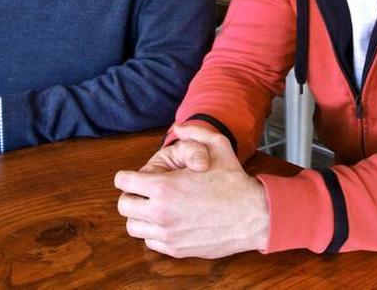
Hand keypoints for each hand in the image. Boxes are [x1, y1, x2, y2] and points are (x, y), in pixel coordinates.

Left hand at [115, 124, 269, 258]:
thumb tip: (177, 127)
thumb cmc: (235, 181)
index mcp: (164, 187)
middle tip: (146, 191)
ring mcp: (167, 233)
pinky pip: (150, 241)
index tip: (137, 176)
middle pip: (124, 205)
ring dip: (141, 215)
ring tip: (157, 206)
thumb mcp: (218, 145)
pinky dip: (154, 232)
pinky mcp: (176, 249)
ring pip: (133, 226)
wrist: (254, 216)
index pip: (123, 182)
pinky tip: (170, 221)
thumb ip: (194, 132)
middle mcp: (161, 212)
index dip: (128, 176)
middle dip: (132, 195)